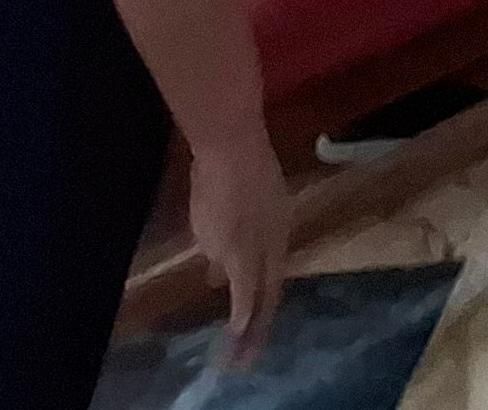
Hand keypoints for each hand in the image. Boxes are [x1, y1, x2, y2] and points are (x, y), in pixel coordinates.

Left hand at [186, 132, 291, 364]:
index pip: (251, 300)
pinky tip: (254, 260)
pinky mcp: (280, 203)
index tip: (237, 345)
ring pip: (277, 265)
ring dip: (265, 290)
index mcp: (253, 255)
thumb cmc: (213, 189)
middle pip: (271, 289)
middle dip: (260, 319)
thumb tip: (223, 274)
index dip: (244, 325)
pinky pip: (276, 243)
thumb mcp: (206, 231)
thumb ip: (217, 257)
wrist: (234, 142)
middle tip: (251, 341)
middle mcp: (274, 244)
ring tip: (253, 306)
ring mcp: (281, 222)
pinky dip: (265, 262)